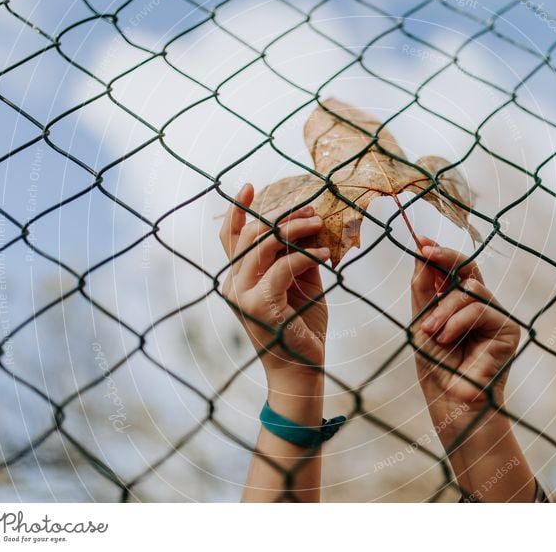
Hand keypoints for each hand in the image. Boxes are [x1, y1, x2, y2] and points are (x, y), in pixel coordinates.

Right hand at [219, 183, 330, 387]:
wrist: (302, 369)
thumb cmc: (302, 326)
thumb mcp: (300, 284)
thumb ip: (296, 257)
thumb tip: (307, 225)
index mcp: (239, 279)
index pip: (230, 238)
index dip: (237, 210)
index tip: (250, 186)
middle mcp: (233, 285)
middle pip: (250, 235)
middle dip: (282, 216)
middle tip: (311, 211)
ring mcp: (243, 295)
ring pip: (263, 245)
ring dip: (295, 230)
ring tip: (320, 225)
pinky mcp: (259, 306)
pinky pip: (282, 268)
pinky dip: (306, 257)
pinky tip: (325, 255)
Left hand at [410, 237, 534, 501]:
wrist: (448, 398)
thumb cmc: (435, 364)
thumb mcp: (421, 320)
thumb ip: (423, 288)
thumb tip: (421, 253)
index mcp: (459, 302)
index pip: (454, 269)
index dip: (439, 253)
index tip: (420, 242)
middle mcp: (480, 305)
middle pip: (469, 267)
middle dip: (446, 257)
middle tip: (426, 252)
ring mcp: (496, 316)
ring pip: (471, 290)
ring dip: (445, 308)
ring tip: (431, 330)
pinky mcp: (508, 330)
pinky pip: (481, 309)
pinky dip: (458, 321)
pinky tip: (448, 338)